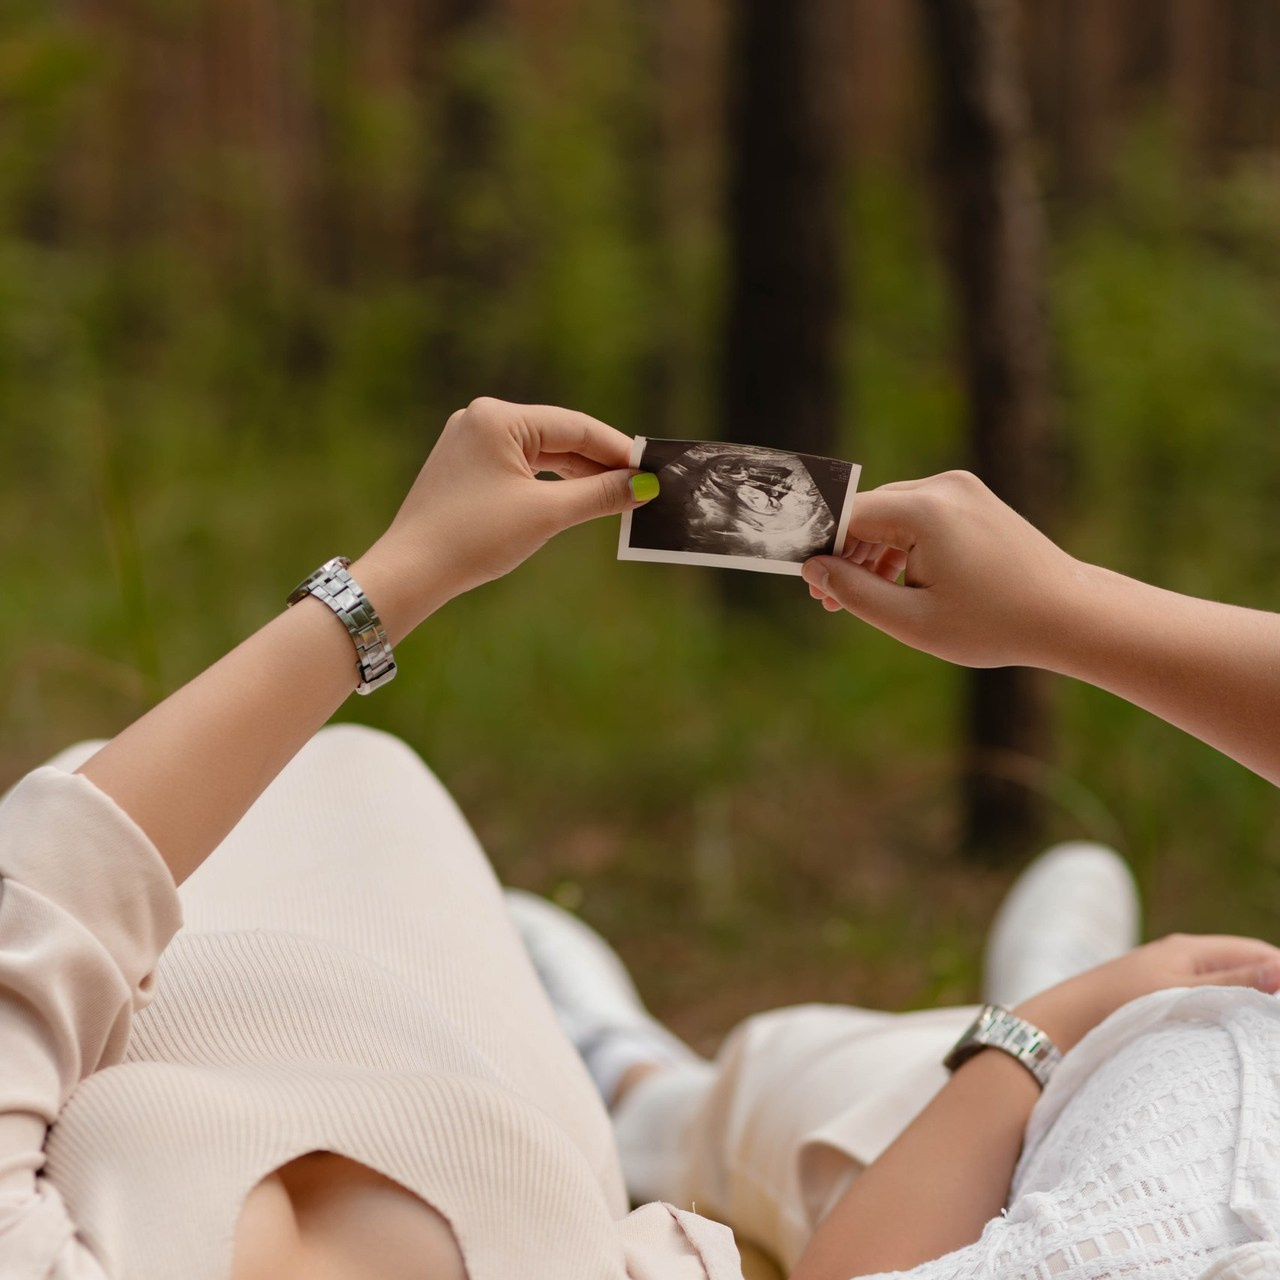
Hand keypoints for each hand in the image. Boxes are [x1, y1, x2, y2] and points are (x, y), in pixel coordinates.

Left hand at [354, 397, 652, 636]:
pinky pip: (520, 468)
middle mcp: (482, 419)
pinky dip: (550, 484)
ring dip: (579, 476)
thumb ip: (600, 494)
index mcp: (499, 417)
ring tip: (617, 496)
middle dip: (601, 464)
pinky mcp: (465, 467)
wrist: (412, 571)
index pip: (575, 427)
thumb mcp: (547, 514)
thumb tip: (644, 486)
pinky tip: (576, 499)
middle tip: (642, 486)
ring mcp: (470, 441)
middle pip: (559, 437)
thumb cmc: (475, 538)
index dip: (618, 449)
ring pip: (541, 454)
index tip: (653, 468)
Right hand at [800, 470, 1081, 667]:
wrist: (1069, 613)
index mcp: (924, 510)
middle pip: (867, 511)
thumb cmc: (993, 623)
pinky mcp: (972, 498)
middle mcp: (941, 486)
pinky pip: (917, 515)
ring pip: (891, 513)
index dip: (820, 549)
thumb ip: (853, 591)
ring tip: (862, 596)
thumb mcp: (911, 620)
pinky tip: (897, 581)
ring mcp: (960, 488)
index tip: (808, 584)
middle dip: (844, 553)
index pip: (847, 516)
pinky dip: (900, 544)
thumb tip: (812, 567)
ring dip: (870, 551)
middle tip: (828, 600)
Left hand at [1017, 933, 1279, 1054]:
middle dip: (1271, 990)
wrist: (1064, 1025)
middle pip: (1245, 969)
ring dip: (1250, 1005)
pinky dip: (1226, 1016)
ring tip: (1267, 1034)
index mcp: (1191, 949)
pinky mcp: (1159, 1003)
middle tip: (1279, 1022)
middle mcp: (1182, 959)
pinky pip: (1206, 1004)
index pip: (1258, 953)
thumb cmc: (1120, 1004)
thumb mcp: (1181, 993)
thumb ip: (1232, 982)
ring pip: (1226, 989)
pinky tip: (1234, 1039)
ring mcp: (1170, 980)